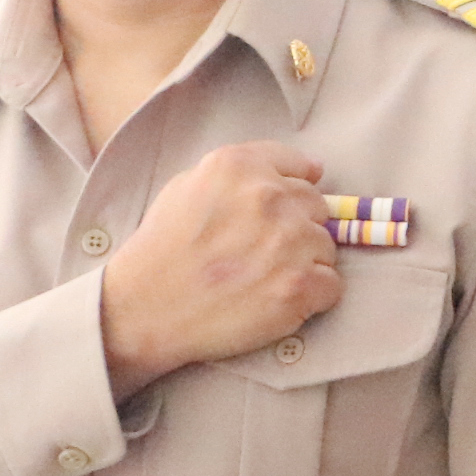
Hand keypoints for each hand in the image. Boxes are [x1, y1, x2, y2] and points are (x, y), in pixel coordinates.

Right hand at [97, 142, 340, 395]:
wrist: (143, 308)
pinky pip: (331, 286)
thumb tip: (307, 172)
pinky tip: (279, 302)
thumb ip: (241, 172)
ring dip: (305, 263)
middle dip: (297, 228)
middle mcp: (271, 196)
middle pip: (317, 207)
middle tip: (262, 254)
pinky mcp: (299, 287)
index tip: (283, 211)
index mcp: (240, 167)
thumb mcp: (187, 186)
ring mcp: (289, 242)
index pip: (301, 167)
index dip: (294, 190)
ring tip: (265, 280)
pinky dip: (313, 297)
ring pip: (326, 248)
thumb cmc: (161, 249)